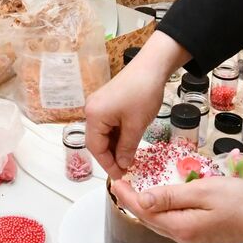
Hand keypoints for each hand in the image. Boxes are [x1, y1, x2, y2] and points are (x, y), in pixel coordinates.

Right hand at [84, 33, 185, 176]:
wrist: (151, 66)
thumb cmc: (143, 94)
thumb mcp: (136, 125)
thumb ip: (127, 148)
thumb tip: (123, 164)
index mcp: (94, 116)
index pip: (96, 148)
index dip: (108, 164)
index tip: (121, 176)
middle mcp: (91, 110)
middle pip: (96, 141)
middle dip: (110, 157)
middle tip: (125, 169)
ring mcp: (98, 105)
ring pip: (103, 134)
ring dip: (114, 147)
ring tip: (129, 159)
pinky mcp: (106, 102)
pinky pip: (107, 125)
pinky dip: (117, 136)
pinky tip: (128, 143)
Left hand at [109, 175, 242, 242]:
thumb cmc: (240, 201)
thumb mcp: (203, 191)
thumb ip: (170, 196)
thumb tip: (142, 199)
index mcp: (181, 227)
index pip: (144, 211)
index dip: (127, 196)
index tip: (116, 180)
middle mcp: (183, 237)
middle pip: (149, 220)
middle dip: (132, 201)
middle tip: (121, 182)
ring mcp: (192, 238)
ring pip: (159, 223)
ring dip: (146, 207)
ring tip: (135, 189)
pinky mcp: (200, 235)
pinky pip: (172, 223)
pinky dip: (160, 211)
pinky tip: (160, 200)